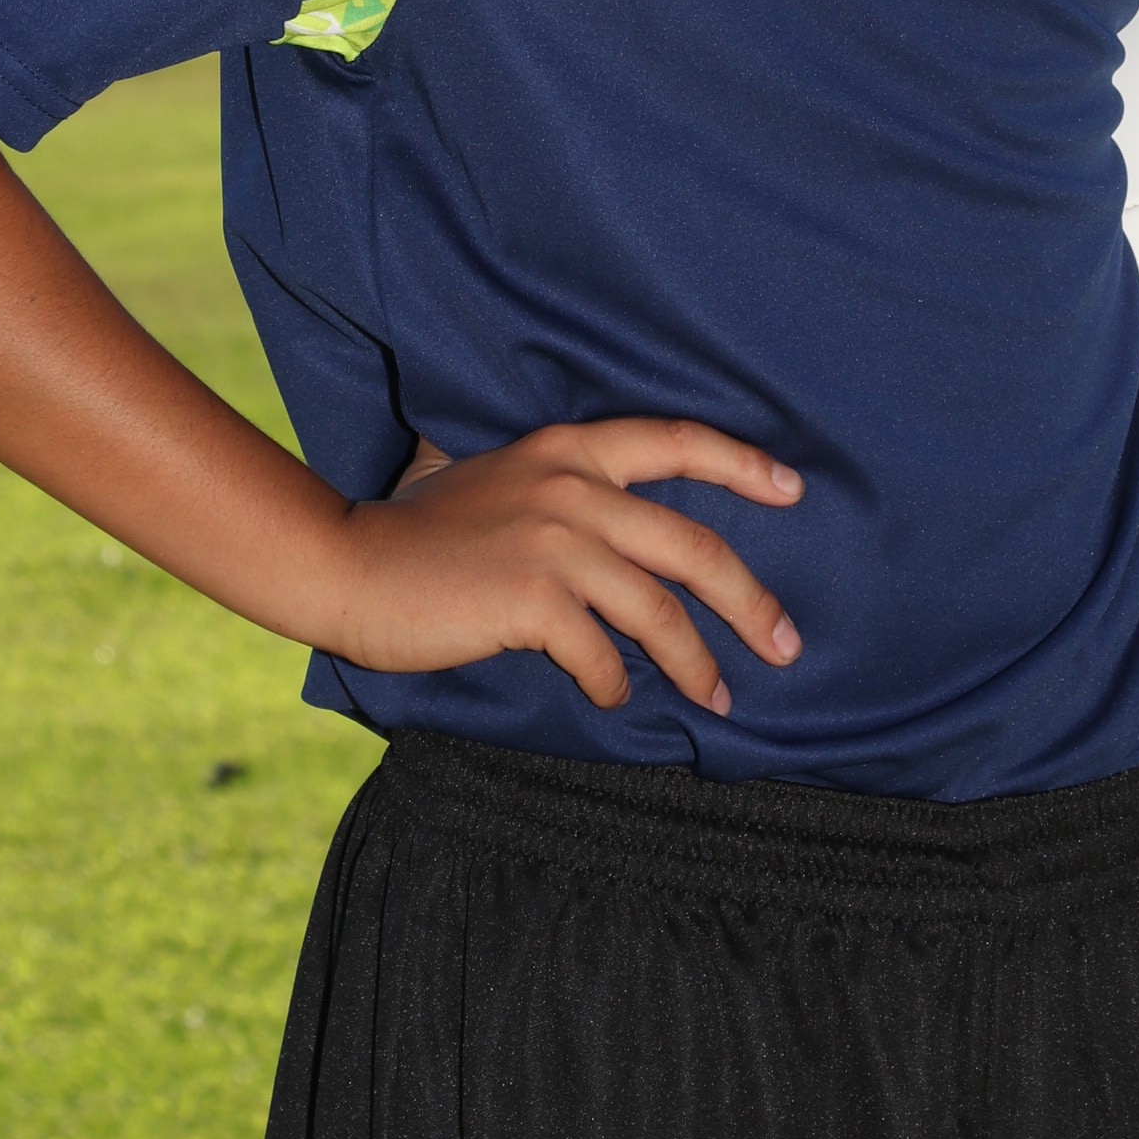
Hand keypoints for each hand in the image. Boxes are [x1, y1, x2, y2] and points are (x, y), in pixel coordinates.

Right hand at [321, 418, 803, 716]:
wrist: (345, 561)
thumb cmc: (416, 532)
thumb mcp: (494, 479)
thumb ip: (553, 488)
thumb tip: (618, 528)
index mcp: (567, 449)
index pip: (678, 440)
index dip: (744, 464)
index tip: (793, 491)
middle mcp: (570, 486)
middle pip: (694, 545)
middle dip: (750, 602)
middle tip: (786, 644)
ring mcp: (553, 541)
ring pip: (659, 609)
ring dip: (697, 663)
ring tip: (719, 698)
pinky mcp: (530, 598)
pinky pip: (601, 652)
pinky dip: (614, 681)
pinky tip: (613, 695)